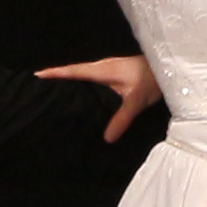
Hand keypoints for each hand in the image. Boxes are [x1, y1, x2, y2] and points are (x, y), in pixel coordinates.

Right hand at [42, 53, 161, 139]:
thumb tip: (106, 139)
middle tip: (39, 86)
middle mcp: (103, 67)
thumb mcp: (136, 101)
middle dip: (58, 77)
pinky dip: (84, 84)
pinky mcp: (117, 74)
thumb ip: (122, 119)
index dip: (55, 73)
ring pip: (85, 75)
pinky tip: (84, 96)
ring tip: (56, 92)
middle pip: (75, 72)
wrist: (169, 67)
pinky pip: (94, 79)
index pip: (73, 71)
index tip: (37, 75)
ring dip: (71, 80)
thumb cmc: (152, 78)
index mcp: (102, 70)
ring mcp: (110, 70)